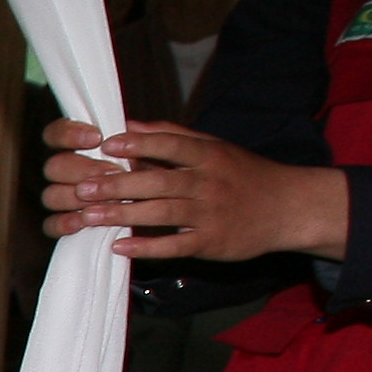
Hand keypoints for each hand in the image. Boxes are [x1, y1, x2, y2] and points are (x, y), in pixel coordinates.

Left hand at [37, 118, 349, 263]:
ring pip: (163, 213)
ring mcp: (210, 214)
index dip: (139, 143)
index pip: (171, 144)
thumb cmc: (243, 174)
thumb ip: (173, 136)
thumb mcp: (214, 147)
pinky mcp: (212, 242)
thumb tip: (129, 124)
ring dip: (124, 215)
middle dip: (119, 184)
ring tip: (89, 216)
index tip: (106, 144)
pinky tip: (120, 247)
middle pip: (159, 181)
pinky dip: (148, 247)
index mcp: (208, 155)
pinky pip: (176, 245)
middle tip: (83, 188)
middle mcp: (209, 182)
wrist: (288, 207)